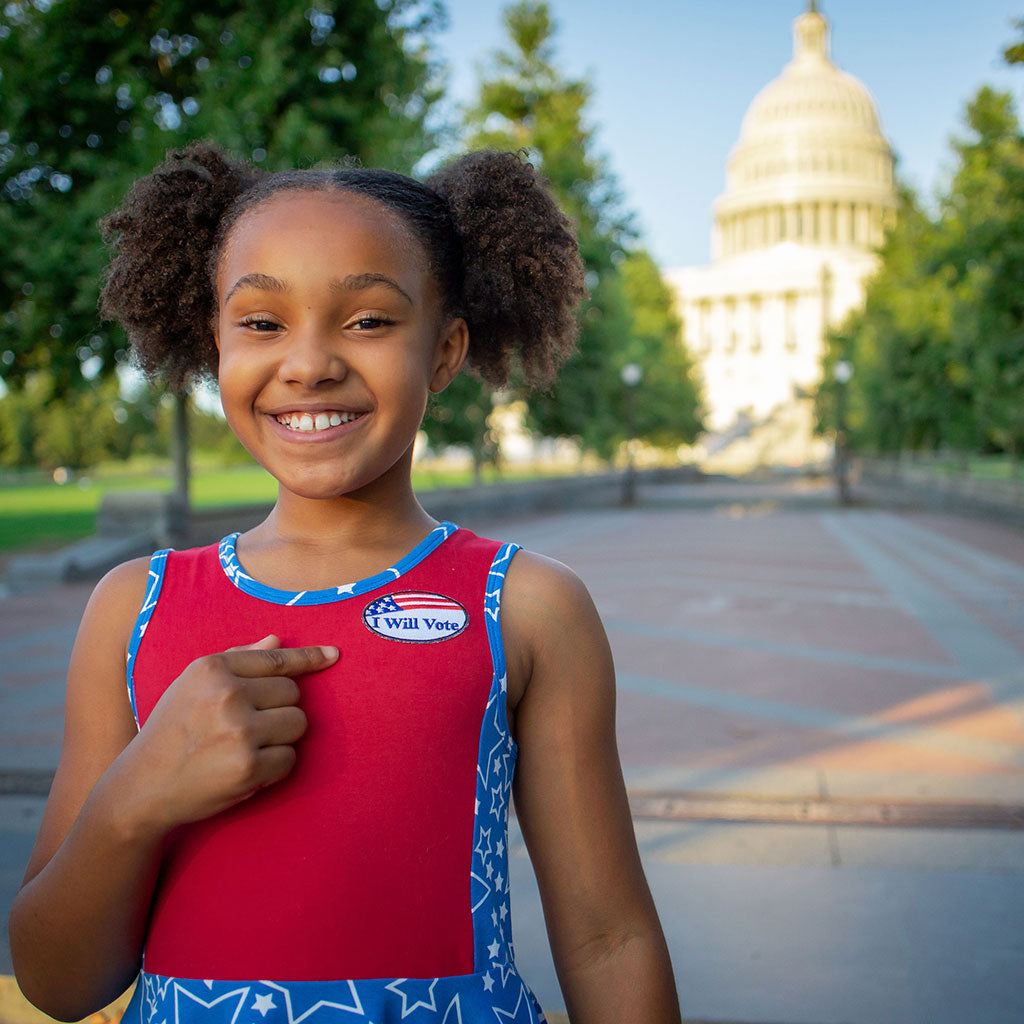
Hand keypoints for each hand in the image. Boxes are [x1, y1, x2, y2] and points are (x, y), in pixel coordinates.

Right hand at [121, 635, 337, 835]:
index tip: (333, 655)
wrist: (141, 786)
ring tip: (246, 747)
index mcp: (212, 668)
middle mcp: (226, 694)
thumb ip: (236, 661)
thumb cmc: (172, 731)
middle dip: (279, 710)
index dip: (309, 658)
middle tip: (247, 726)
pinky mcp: (248, 767)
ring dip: (281, 738)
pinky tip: (245, 769)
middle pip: (293, 693)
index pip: (277, 660)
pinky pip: (290, 759)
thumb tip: (277, 640)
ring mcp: (239, 731)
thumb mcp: (192, 685)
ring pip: (298, 724)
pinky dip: (275, 768)